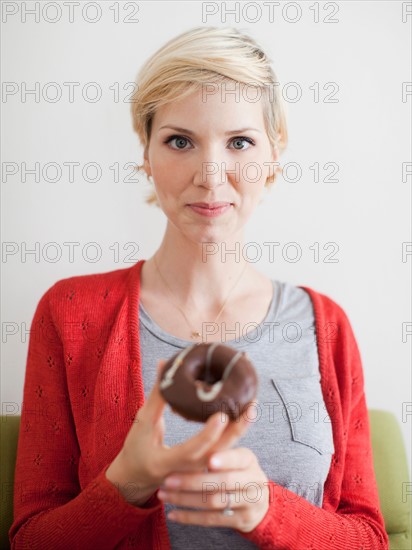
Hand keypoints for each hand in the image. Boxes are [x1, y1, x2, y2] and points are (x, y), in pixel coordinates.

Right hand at [105, 359, 241, 505]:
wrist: (137, 476)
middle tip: (250, 407)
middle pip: (218, 454)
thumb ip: (156, 397)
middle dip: (237, 430)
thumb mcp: (143, 423)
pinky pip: (223, 450)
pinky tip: (243, 413)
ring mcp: (199, 471)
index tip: (221, 416)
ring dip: (240, 429)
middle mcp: (187, 471)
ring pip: (225, 453)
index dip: (207, 434)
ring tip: (252, 405)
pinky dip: (234, 432)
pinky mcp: (206, 466)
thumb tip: (164, 365)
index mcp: (166, 463)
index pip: (192, 451)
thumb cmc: (137, 448)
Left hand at [157, 441, 269, 532]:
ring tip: (163, 494)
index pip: (238, 458)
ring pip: (214, 502)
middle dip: (193, 481)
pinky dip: (190, 517)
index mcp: (249, 460)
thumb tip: (206, 419)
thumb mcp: (237, 455)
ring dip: (186, 499)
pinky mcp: (240, 521)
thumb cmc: (239, 470)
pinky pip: (212, 521)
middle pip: (222, 482)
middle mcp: (253, 481)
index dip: (225, 460)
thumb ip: (223, 443)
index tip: (209, 460)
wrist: (259, 501)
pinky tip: (172, 514)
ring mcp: (248, 504)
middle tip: (168, 479)